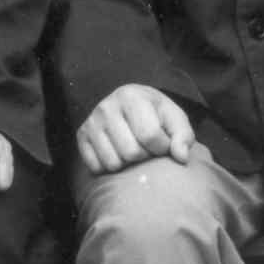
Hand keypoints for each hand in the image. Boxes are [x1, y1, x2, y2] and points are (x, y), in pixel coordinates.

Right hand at [74, 83, 193, 172]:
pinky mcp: (81, 137)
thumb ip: (183, 136)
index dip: (163, 147)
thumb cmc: (155, 115)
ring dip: (128, 164)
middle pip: (131, 153)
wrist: (128, 105)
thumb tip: (181, 157)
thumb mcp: (174, 118)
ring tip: (133, 149)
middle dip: (145, 156)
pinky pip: (96, 167)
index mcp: (131, 96)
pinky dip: (109, 167)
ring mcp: (91, 123)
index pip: (150, 136)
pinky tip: (117, 153)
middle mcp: (106, 107)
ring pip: (113, 163)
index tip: (164, 144)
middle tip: (147, 148)